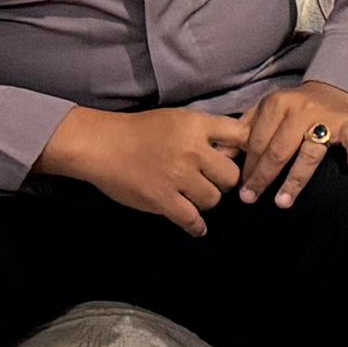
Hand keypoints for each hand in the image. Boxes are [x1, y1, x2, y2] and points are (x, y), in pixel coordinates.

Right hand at [42, 104, 249, 235]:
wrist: (103, 145)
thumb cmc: (140, 130)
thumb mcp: (178, 119)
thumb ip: (207, 131)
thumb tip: (235, 148)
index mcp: (196, 126)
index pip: (240, 136)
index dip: (244, 149)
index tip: (240, 158)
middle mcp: (192, 151)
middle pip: (231, 176)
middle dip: (224, 180)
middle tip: (211, 181)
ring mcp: (178, 177)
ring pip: (213, 199)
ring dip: (207, 200)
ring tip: (195, 197)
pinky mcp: (163, 200)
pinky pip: (191, 219)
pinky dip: (196, 226)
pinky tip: (197, 227)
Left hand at [239, 81, 347, 208]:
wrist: (336, 90)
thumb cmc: (296, 107)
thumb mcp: (267, 110)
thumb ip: (245, 130)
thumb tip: (219, 153)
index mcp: (278, 104)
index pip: (258, 140)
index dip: (248, 166)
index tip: (240, 188)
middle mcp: (301, 110)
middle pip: (278, 149)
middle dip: (263, 177)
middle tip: (250, 199)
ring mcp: (327, 119)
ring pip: (309, 152)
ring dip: (295, 179)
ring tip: (282, 201)